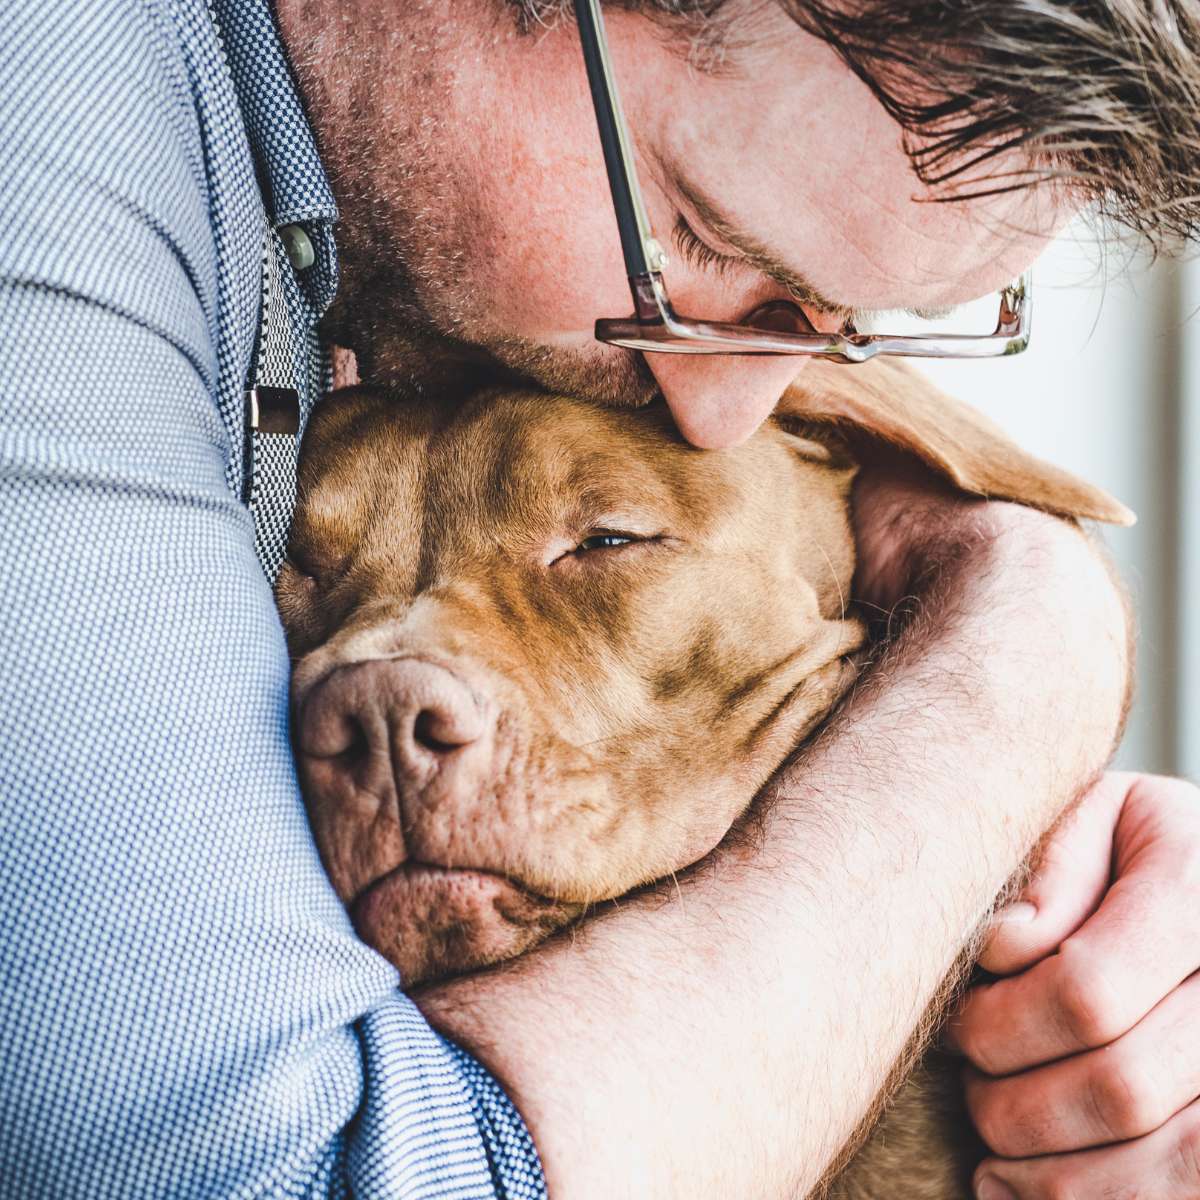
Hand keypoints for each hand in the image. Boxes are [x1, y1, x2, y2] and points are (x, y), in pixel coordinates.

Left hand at [948, 772, 1199, 1198]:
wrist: (1199, 870)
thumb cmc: (1125, 846)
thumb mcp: (1087, 817)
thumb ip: (1048, 871)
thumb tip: (1005, 948)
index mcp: (1199, 885)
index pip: (1087, 994)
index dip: (1000, 1026)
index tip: (957, 1027)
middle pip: (1122, 1087)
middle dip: (1015, 1104)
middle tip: (971, 1087)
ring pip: (1172, 1163)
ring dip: (1059, 1175)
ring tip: (996, 1150)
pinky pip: (1188, 1192)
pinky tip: (1026, 1190)